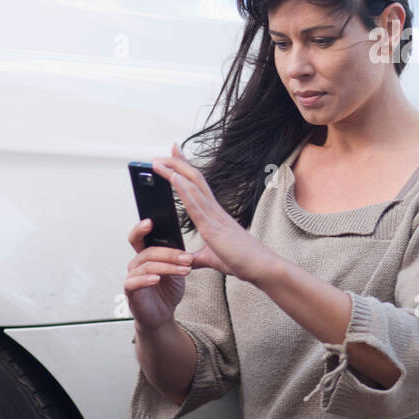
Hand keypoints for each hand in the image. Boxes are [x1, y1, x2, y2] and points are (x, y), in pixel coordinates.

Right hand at [124, 218, 193, 332]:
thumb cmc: (168, 291)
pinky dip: (146, 279)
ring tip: (185, 271)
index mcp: (146, 255)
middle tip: (187, 258)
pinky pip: (134, 282)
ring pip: (147, 266)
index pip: (139, 237)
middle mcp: (137, 263)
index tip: (151, 221)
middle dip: (170, 253)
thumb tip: (185, 248)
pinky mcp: (130, 291)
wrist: (163, 314)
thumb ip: (178, 259)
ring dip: (168, 267)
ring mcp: (132, 276)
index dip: (141, 228)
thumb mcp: (177, 271)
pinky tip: (157, 279)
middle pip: (148, 251)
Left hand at [151, 143, 275, 285]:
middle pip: (195, 179)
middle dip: (178, 162)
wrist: (261, 269)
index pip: (198, 186)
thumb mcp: (212, 259)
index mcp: (215, 215)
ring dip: (174, 171)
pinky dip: (183, 189)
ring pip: (193, 186)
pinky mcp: (212, 228)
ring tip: (157, 161)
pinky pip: (195, 205)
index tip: (175, 154)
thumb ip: (198, 258)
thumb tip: (187, 261)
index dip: (186, 169)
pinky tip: (172, 178)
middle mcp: (215, 210)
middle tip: (163, 150)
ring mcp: (214, 217)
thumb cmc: (242, 261)